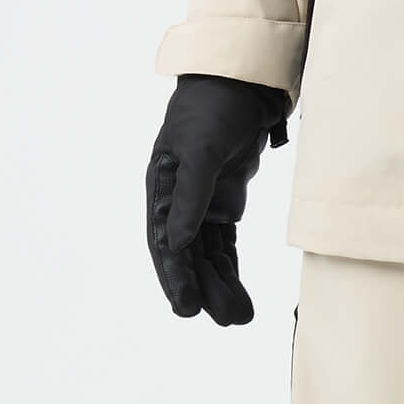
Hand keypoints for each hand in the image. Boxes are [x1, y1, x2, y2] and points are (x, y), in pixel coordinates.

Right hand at [145, 75, 287, 323]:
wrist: (242, 84)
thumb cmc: (213, 110)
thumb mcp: (202, 150)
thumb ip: (192, 195)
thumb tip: (178, 243)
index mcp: (161, 188)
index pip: (166, 242)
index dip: (176, 277)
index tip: (187, 308)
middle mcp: (177, 201)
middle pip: (189, 255)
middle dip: (205, 288)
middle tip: (227, 319)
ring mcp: (202, 203)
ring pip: (208, 254)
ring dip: (221, 284)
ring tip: (240, 316)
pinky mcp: (225, 202)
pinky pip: (224, 244)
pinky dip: (230, 267)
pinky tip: (238, 292)